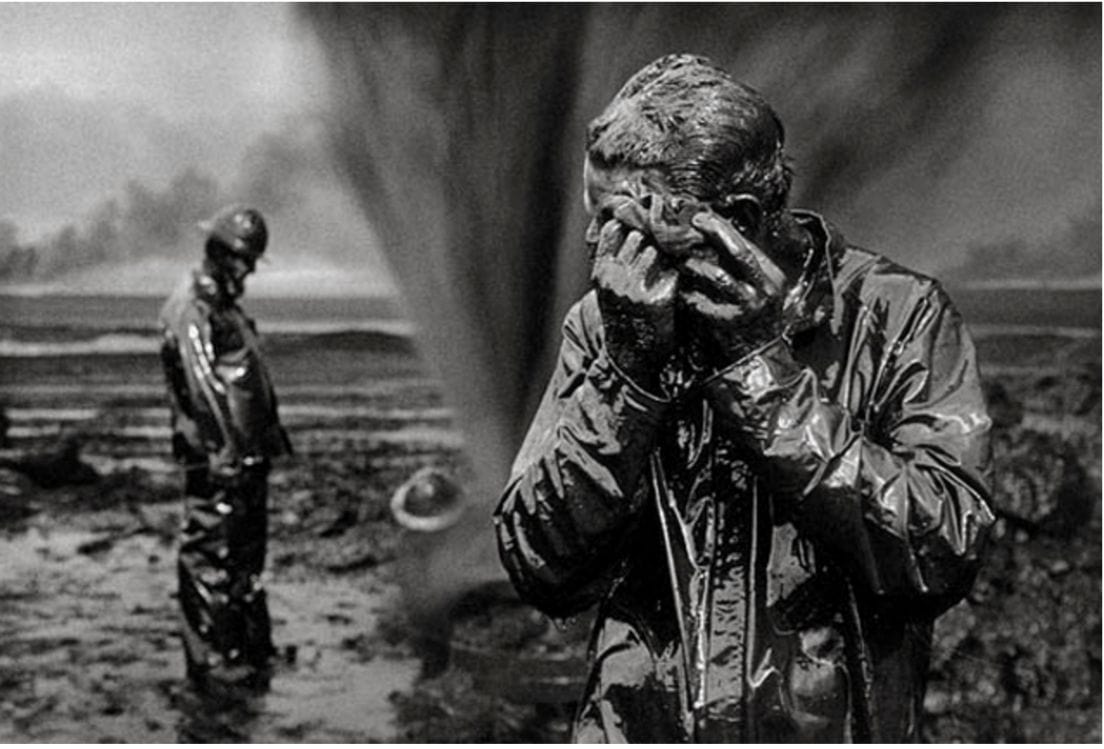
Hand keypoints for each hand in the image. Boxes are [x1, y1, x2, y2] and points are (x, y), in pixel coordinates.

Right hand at [592, 219, 678, 389]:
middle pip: (639, 235)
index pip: (615, 227)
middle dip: (653, 236)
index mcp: (600, 271)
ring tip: (673, 262)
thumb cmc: (623, 317)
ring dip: (668, 253)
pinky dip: (678, 272)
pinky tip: (678, 281)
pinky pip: (673, 270)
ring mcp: (634, 288)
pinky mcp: (657, 300)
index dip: (632, 222)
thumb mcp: (609, 285)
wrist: (631, 358)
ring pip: (657, 250)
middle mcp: (614, 277)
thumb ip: (615, 257)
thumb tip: (629, 221)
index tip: (645, 222)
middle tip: (667, 240)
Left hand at [679, 213, 785, 367]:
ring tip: (680, 261)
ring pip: (718, 275)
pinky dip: (689, 296)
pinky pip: (702, 303)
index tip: (701, 217)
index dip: (722, 228)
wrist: (760, 359)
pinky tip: (681, 293)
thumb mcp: (758, 290)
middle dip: (714, 232)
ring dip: (694, 265)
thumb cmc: (754, 322)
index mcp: (771, 276)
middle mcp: (764, 289)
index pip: (746, 245)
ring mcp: (748, 306)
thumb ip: (742, 268)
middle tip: (692, 223)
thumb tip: (716, 236)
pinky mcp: (731, 324)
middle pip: (738, 252)